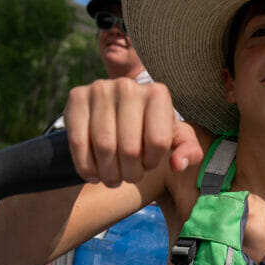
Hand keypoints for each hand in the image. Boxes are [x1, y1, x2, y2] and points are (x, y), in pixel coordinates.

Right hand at [64, 78, 202, 185]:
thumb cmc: (150, 129)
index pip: (158, 142)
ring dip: (108, 174)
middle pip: (130, 149)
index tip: (148, 164)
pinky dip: (86, 166)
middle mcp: (129, 86)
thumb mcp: (175, 138)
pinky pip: (78, 142)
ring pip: (104, 147)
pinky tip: (93, 173)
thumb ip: (188, 151)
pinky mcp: (76, 96)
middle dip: (130, 174)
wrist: (115, 112)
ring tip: (112, 178)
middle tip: (128, 178)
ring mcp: (100, 89)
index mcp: (158, 93)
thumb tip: (177, 164)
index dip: (153, 162)